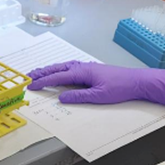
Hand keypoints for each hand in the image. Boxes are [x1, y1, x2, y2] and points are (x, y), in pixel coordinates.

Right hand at [27, 61, 164, 105]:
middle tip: (28, 76)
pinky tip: (58, 72)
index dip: (43, 82)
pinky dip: (59, 69)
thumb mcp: (98, 96)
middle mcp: (82, 67)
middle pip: (57, 69)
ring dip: (50, 70)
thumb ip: (79, 96)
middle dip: (42, 73)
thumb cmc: (120, 87)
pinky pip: (70, 68)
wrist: (136, 81)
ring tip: (38, 73)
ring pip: (63, 67)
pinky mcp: (90, 70)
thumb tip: (61, 98)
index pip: (58, 77)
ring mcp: (86, 67)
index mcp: (82, 72)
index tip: (31, 86)